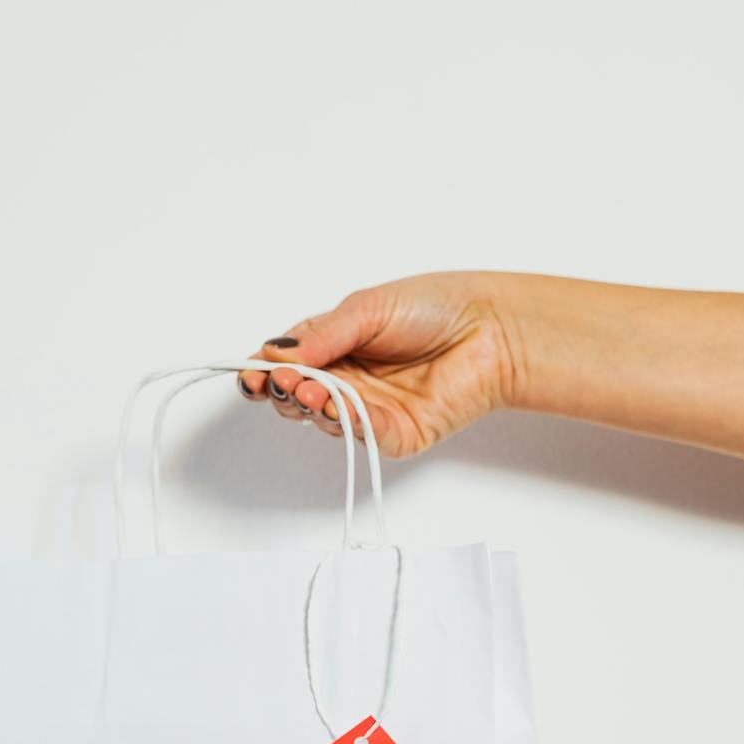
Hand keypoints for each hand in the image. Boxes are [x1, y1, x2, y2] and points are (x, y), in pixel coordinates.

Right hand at [237, 272, 523, 458]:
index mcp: (337, 347)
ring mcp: (371, 411)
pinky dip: (343, 421)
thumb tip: (275, 353)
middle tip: (284, 379)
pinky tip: (332, 402)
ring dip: (309, 404)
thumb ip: (321, 334)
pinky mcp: (396, 434)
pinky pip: (362, 435)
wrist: (492, 328)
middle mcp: (350, 382)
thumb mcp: (367, 308)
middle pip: (297, 397)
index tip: (252, 373)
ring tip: (309, 386)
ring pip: (323, 419)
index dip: (265, 372)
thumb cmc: (436, 308)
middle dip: (282, 390)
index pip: (288, 365)